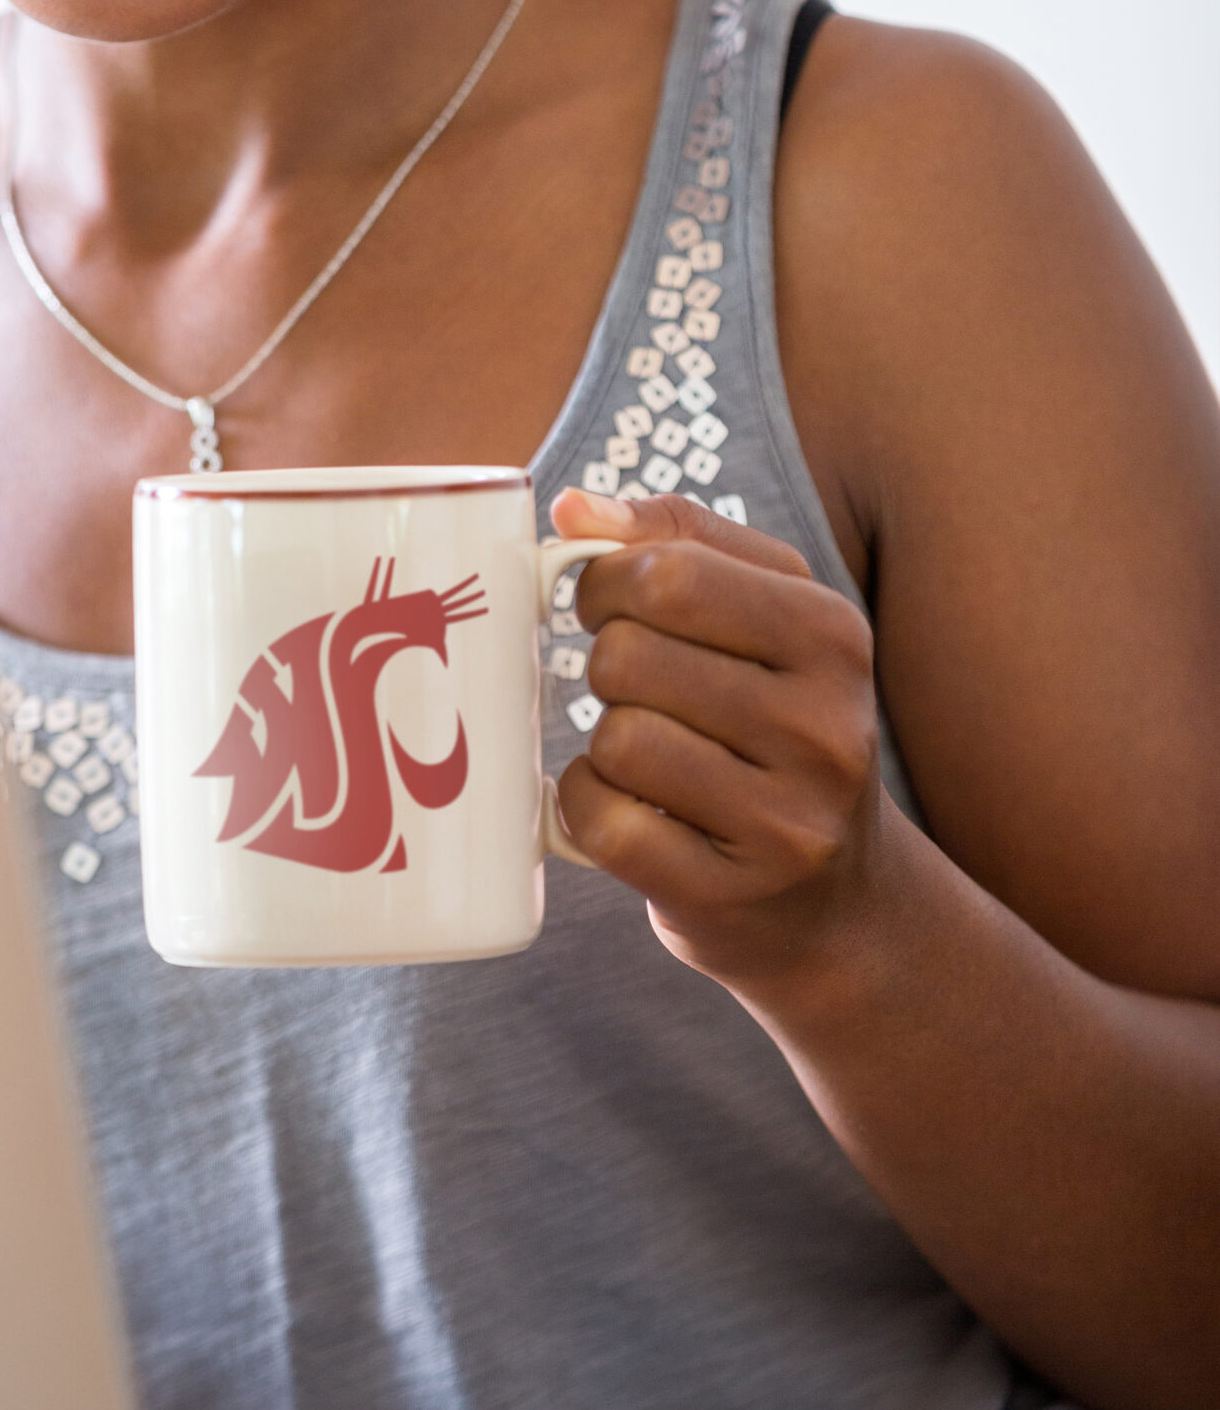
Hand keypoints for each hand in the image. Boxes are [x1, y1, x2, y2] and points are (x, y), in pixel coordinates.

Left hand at [550, 487, 888, 989]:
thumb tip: (572, 508)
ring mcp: (786, 823)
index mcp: (832, 636)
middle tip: (637, 690)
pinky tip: (627, 808)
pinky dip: (588, 808)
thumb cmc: (773, 725)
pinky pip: (604, 823)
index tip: (607, 604)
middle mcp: (825, 730)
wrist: (836, 902)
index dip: (607, 581)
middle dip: (606, 666)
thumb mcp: (762, 612)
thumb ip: (673, 538)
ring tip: (649, 755)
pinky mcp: (730, 896)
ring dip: (604, 743)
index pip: (672, 574)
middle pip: (629, 657)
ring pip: (617, 741)